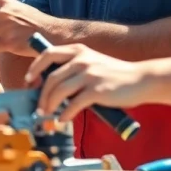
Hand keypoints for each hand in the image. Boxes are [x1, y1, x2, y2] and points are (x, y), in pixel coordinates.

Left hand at [25, 44, 150, 120]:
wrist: (141, 79)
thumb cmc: (115, 75)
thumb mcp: (92, 63)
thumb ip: (73, 69)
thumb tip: (52, 87)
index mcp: (78, 50)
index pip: (47, 54)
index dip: (34, 68)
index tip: (29, 81)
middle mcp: (82, 59)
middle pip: (51, 77)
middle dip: (41, 95)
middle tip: (39, 108)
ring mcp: (89, 74)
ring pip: (59, 91)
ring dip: (50, 106)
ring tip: (48, 115)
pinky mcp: (97, 90)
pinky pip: (74, 104)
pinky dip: (65, 114)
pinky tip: (63, 119)